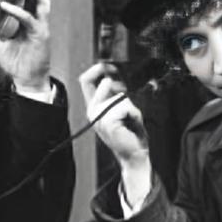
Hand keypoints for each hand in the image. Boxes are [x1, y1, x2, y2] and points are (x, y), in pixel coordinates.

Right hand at [78, 62, 151, 204]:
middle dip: (122, 92)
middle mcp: (92, 111)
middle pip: (107, 85)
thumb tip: (111, 78)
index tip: (109, 66)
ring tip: (130, 121)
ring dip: (131, 108)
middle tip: (128, 110)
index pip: (86, 80)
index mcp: (93, 106)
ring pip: (120, 97)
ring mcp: (98, 117)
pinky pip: (125, 106)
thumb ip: (114, 94)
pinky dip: (134, 114)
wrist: (134, 155)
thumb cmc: (130, 135)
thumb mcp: (121, 110)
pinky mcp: (107, 122)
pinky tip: (131, 124)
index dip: (97, 69)